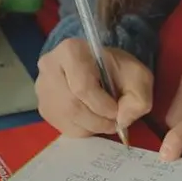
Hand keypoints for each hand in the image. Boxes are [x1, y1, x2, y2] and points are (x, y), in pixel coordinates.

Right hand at [35, 38, 152, 136]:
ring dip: (92, 127)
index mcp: (70, 51)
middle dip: (98, 120)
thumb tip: (122, 120)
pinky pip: (62, 126)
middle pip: (72, 106)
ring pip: (67, 119)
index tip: (117, 110)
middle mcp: (49, 67)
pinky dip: (83, 130)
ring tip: (106, 121)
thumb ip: (138, 98)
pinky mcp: (43, 107)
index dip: (102, 105)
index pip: (82, 86)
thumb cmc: (117, 69)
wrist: (101, 67)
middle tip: (114, 122)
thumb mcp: (138, 76)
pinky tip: (93, 120)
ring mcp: (42, 88)